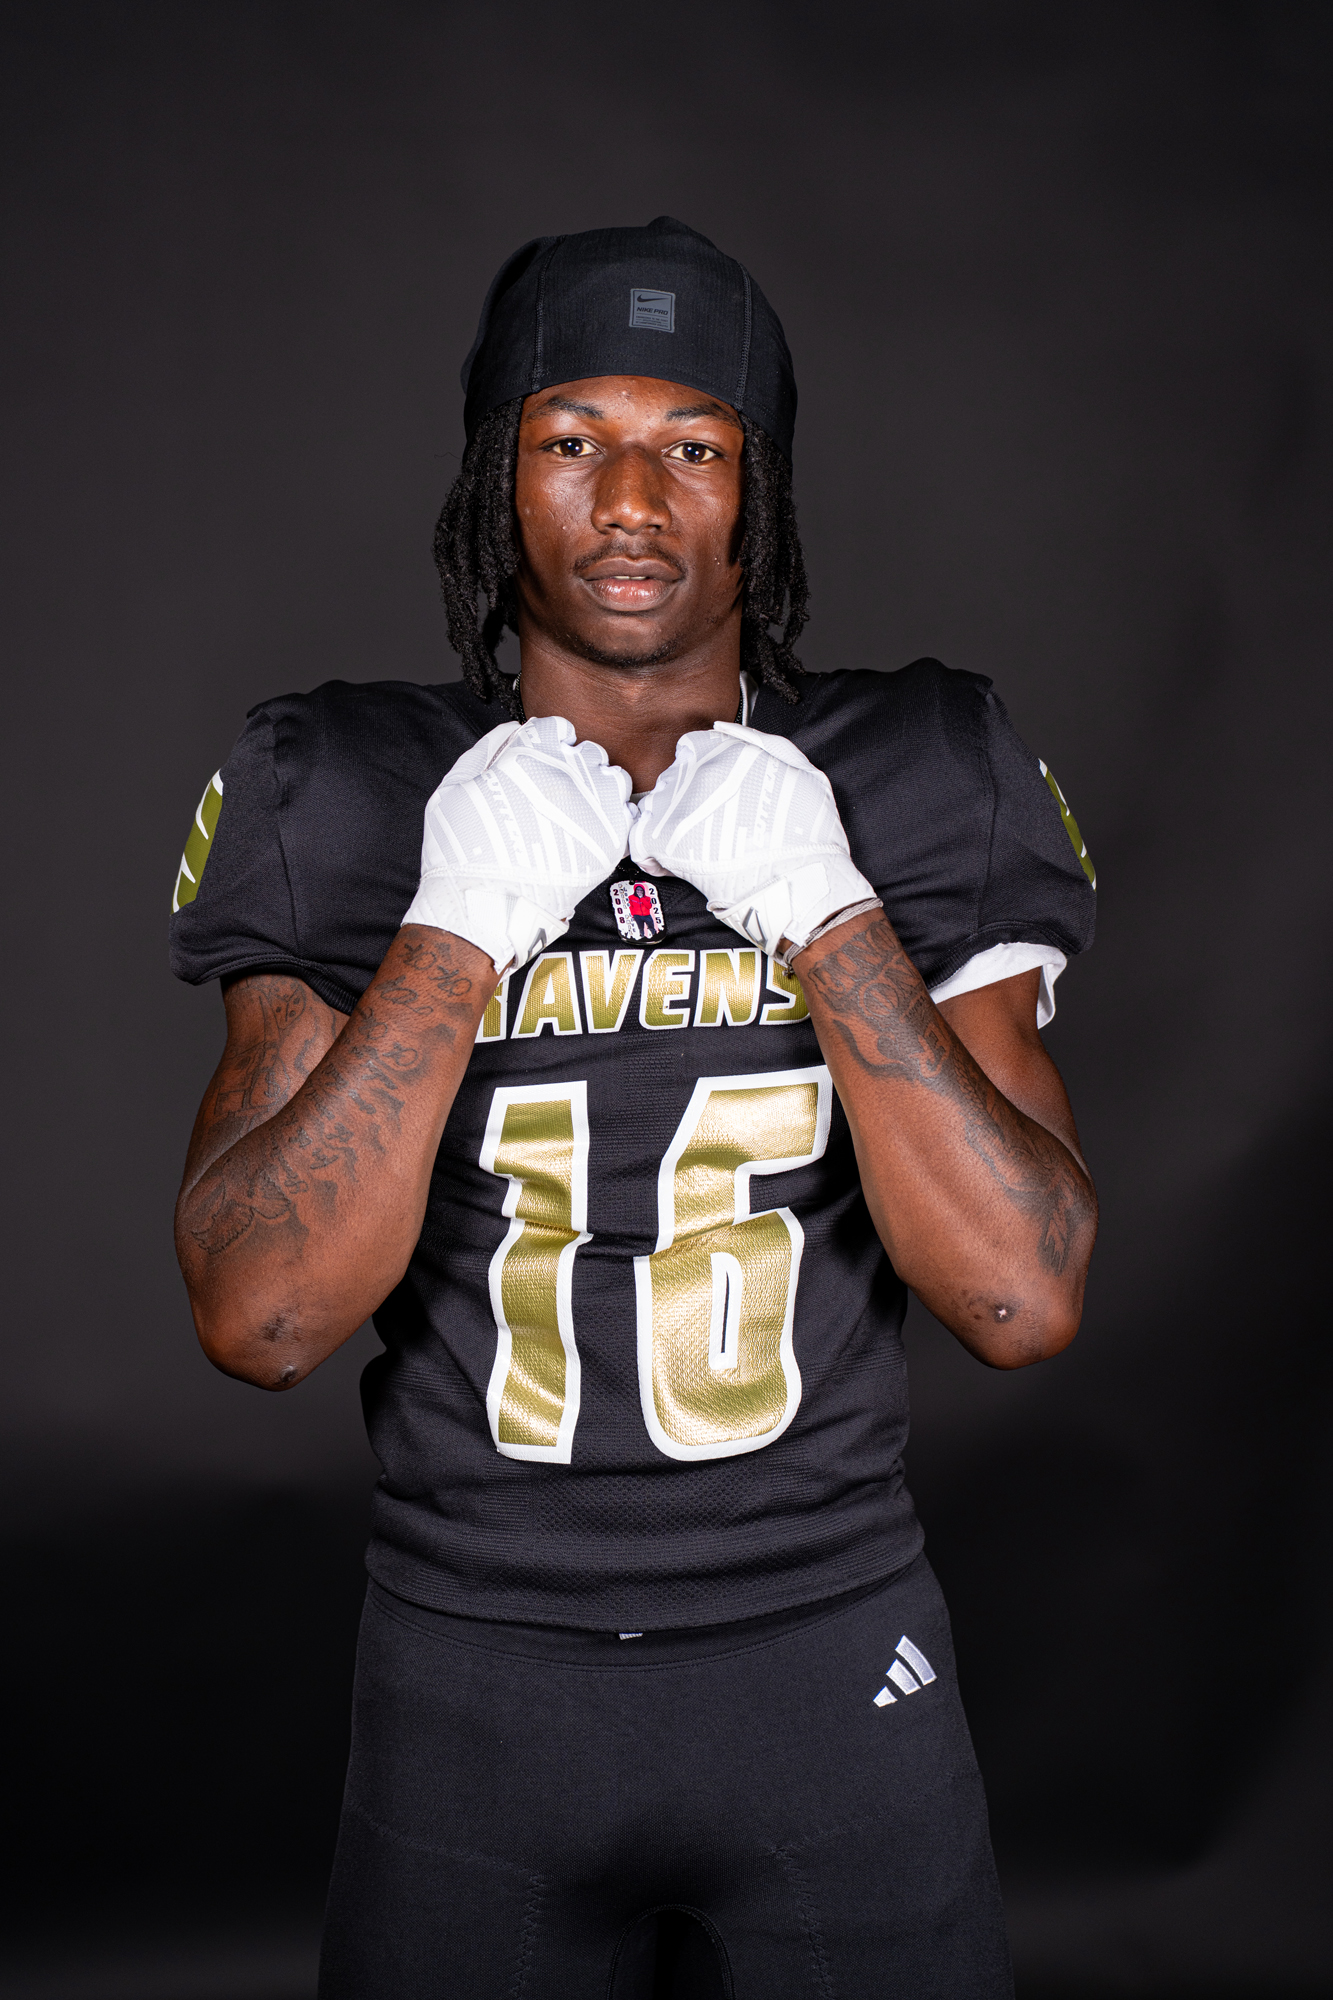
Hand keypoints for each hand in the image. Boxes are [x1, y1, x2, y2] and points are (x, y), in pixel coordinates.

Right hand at [403, 715, 632, 972]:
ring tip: (577, 810)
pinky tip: (592, 831)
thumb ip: (485, 750)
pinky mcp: (611, 842)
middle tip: (554, 791)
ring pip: (612, 779)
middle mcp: (568, 775)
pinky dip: (614, 819)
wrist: (484, 908)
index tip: (539, 760)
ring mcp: (594, 808)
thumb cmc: (460, 853)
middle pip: (586, 751)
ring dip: (597, 788)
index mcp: (532, 755)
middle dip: (572, 765)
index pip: (555, 728)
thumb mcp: (453, 788)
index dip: (545, 743)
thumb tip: (512, 732)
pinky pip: (627, 816)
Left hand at [629, 721, 876, 959]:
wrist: (799, 883)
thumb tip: (725, 731)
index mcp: (724, 750)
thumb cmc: (808, 833)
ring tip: (700, 847)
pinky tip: (678, 864)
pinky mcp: (662, 841)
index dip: (702, 773)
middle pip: (673, 779)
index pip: (692, 749)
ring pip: (656, 808)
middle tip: (713, 827)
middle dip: (687, 801)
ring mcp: (676, 805)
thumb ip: (764, 743)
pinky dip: (655, 855)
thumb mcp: (802, 770)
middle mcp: (694, 771)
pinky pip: (641, 842)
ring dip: (672, 826)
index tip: (715, 795)